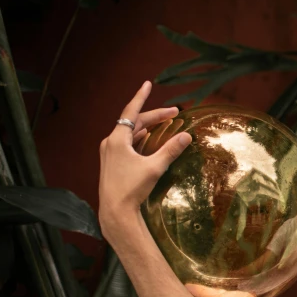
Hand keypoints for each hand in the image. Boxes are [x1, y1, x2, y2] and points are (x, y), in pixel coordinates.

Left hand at [98, 81, 191, 236]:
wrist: (115, 212)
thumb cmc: (132, 188)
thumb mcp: (154, 167)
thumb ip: (171, 150)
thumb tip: (187, 135)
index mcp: (117, 139)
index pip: (131, 111)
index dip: (141, 97)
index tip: (148, 84)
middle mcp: (110, 143)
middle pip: (133, 122)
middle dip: (154, 116)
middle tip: (174, 113)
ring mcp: (109, 153)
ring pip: (130, 133)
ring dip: (147, 126)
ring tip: (164, 123)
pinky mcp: (112, 163)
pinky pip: (127, 143)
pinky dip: (140, 137)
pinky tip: (148, 138)